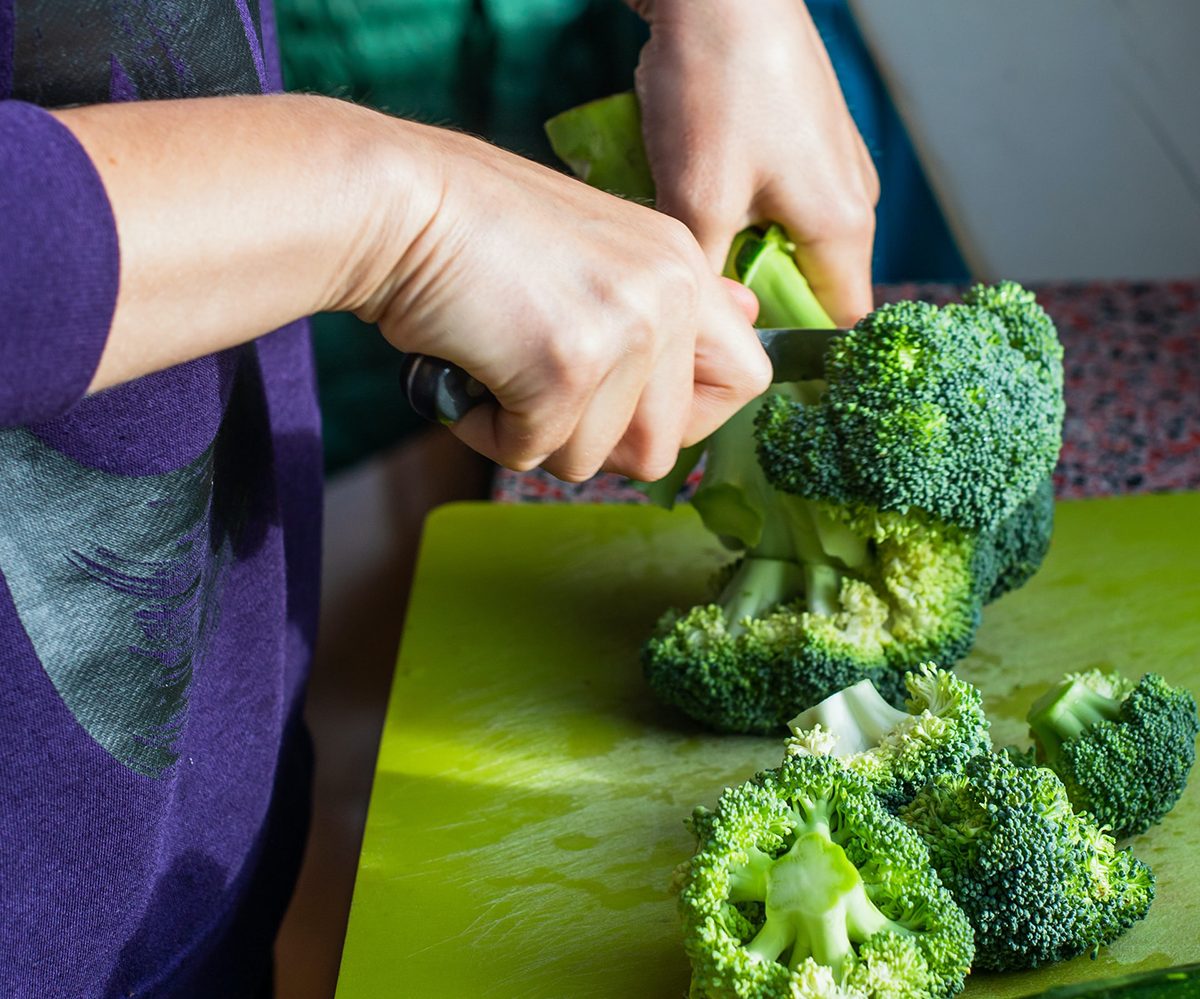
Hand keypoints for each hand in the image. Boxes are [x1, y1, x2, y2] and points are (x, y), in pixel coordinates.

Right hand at [350, 123, 770, 482]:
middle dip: (600, 446)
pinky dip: (487, 431)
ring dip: (536, 437)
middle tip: (545, 403)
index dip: (690, 419)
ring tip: (496, 372)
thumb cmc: (476, 229)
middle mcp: (670, 293)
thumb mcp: (598, 246)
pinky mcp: (566, 367)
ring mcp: (624, 330)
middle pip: (668, 445)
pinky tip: (467, 374)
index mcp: (682, 262)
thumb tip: (746, 313)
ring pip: (595, 461)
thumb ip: (669, 293)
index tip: (631, 413)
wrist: (397, 202)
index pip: (747, 377)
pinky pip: (531, 453)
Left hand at [629, 0, 878, 325]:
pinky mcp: (803, 136)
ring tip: (688, 221)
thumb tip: (706, 328)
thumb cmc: (717, 84)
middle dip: (749, 289)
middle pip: (805, 281)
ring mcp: (830, 164)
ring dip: (734, 243)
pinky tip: (693, 179)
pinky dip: (734, 203)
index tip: (732, 341)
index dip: (788, 341)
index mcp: (843, 225)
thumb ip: (709, 277)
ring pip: (782, 237)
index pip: (837, 321)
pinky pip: (773, 196)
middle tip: (693, 279)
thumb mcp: (698, 199)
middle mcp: (850, 199)